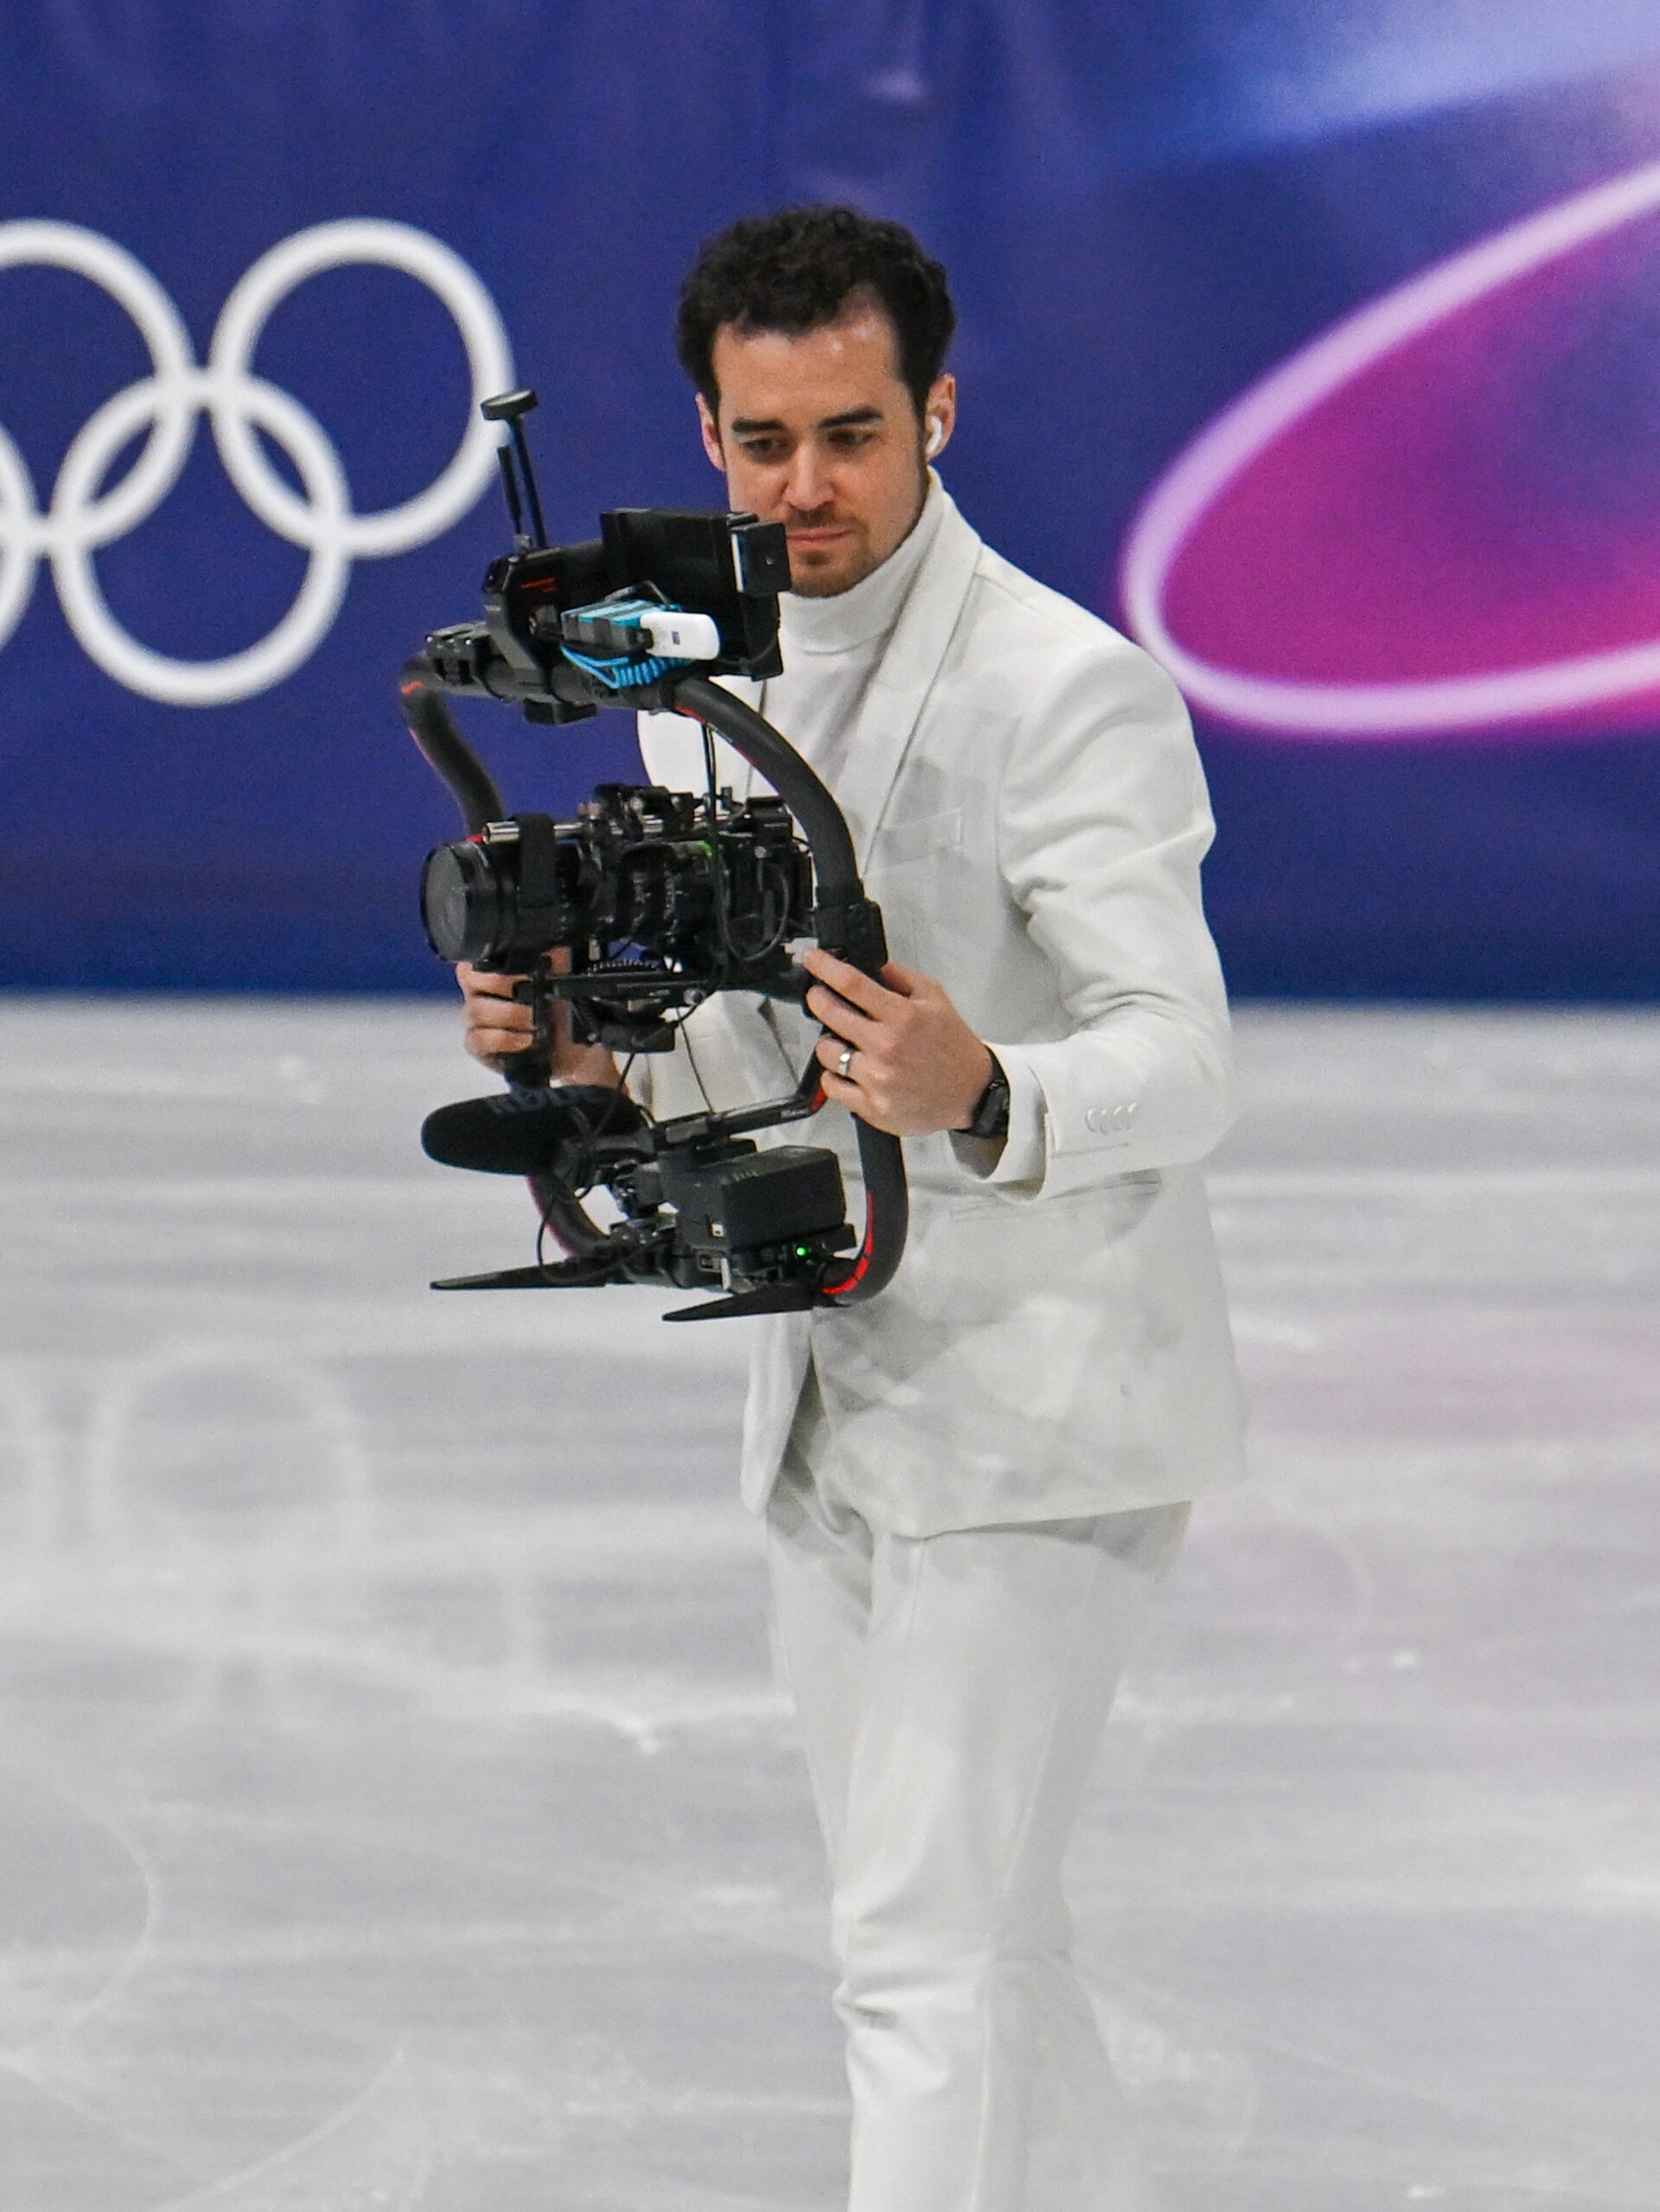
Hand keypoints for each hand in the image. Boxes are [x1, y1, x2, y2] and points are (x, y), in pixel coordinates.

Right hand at [457, 957, 619, 1085]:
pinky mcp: (477, 1045)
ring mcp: (474, 1020)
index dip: (495, 964)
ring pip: (478, 1010)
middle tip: (533, 997)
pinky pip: (480, 1039)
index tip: (523, 971)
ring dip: (510, 1015)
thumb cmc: (556, 1011)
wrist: (566, 1047)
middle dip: (504, 986)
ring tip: (535, 1021)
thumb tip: (555, 947)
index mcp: (490, 973)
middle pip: (472, 980)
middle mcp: (477, 993)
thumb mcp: (559, 983)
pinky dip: (504, 1039)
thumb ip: (555, 961)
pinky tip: (525, 1040)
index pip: (474, 960)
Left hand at [804, 947, 991, 1136]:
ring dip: (829, 1042)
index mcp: (903, 1017)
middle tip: (819, 996)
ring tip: (845, 1041)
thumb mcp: (936, 999)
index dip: (825, 967)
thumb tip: (872, 967)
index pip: (851, 984)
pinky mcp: (871, 1106)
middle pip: (830, 1013)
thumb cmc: (953, 1047)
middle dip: (818, 998)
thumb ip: (902, 979)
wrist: (972, 1093)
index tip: (812, 959)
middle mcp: (886, 1047)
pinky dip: (835, 1075)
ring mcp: (877, 1079)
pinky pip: (832, 1085)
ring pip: (826, 1051)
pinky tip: (848, 1069)